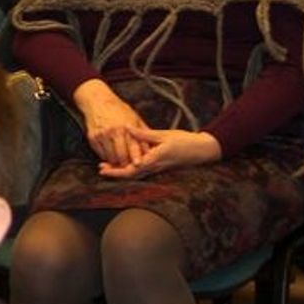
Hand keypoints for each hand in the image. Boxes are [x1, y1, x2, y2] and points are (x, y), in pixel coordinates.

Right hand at [71, 80, 147, 167]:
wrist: (97, 100)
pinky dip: (106, 157)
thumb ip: (143, 133)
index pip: (132, 146)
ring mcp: (102, 135)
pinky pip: (100, 154)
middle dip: (126, 164)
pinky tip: (110, 155)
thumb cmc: (119, 109)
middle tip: (130, 167)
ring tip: (120, 162)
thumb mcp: (134, 118)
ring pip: (110, 157)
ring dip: (116, 163)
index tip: (138, 165)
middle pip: (121, 155)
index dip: (136, 157)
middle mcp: (113, 131)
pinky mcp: (92, 137)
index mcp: (126, 127)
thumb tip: (152, 148)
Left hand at [99, 127, 221, 178]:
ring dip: (121, 171)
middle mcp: (155, 167)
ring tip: (107, 166)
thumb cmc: (185, 141)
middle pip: (131, 175)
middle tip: (100, 168)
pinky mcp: (159, 166)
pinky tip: (123, 162)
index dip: (116, 171)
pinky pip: (142, 171)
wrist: (202, 150)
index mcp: (155, 159)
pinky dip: (130, 168)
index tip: (104, 170)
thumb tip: (126, 129)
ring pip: (136, 174)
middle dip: (115, 173)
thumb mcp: (163, 135)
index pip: (132, 169)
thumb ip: (144, 134)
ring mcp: (157, 168)